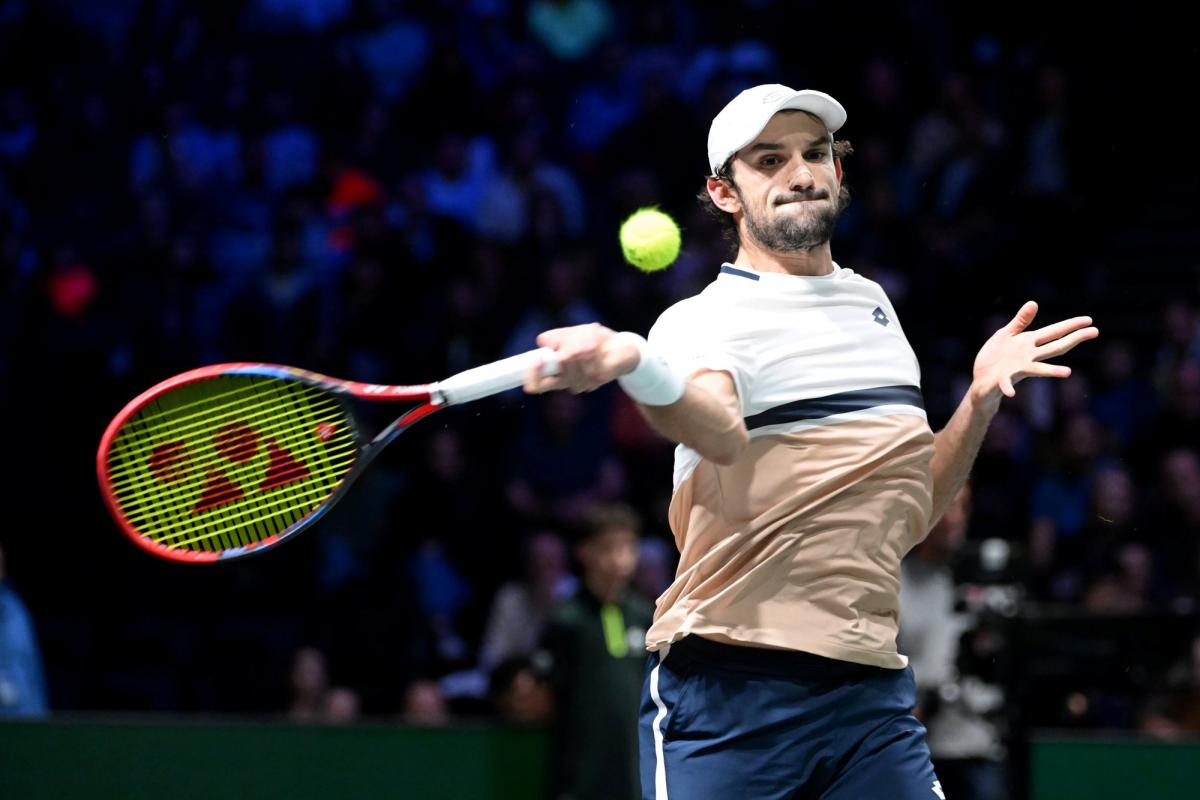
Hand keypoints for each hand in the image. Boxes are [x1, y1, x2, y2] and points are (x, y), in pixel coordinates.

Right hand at [523, 323, 641, 394]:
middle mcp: (570, 382)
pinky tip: (599, 344)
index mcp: (557, 375)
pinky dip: (594, 347)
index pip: (537, 385)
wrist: (620, 345)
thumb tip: (542, 343)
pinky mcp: (602, 377)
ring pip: (574, 362)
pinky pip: (592, 360)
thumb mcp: (567, 335)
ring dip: (581, 344)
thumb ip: (552, 338)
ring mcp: (586, 382)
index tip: (536, 360)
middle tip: (576, 338)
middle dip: (566, 349)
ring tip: (590, 338)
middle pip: (558, 370)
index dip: (533, 376)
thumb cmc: (591, 340)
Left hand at [971, 301, 1098, 404]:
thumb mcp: (1006, 334)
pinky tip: (1012, 393)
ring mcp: (1017, 370)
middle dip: (1073, 339)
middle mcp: (1028, 357)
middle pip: (1054, 348)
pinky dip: (1008, 388)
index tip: (1089, 320)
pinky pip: (1006, 385)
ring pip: (1037, 370)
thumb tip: (1034, 302)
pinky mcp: (1001, 380)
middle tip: (1095, 332)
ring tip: (1068, 372)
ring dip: (1051, 371)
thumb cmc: (996, 356)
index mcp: (1029, 343)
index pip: (1054, 332)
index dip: (1070, 326)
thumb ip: (1020, 321)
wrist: (981, 379)